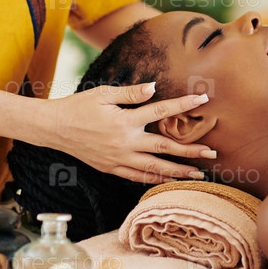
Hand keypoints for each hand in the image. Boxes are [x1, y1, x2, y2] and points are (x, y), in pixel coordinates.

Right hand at [50, 83, 215, 183]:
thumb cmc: (79, 106)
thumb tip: (154, 88)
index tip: (203, 99)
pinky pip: (137, 177)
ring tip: (198, 175)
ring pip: (154, 168)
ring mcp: (119, 159)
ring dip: (178, 172)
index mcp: (125, 121)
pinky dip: (155, 179)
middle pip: (165, 148)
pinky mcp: (111, 168)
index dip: (183, 104)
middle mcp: (125, 143)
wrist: (55, 128)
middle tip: (212, 154)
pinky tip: (169, 180)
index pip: (160, 111)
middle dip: (191, 151)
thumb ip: (130, 93)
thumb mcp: (103, 94)